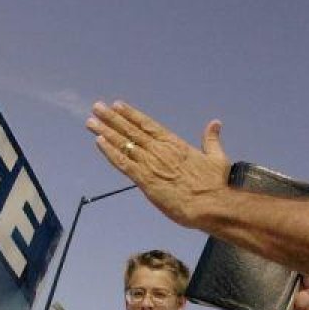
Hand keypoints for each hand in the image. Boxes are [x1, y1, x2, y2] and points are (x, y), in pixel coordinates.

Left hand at [86, 101, 228, 227]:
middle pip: (131, 131)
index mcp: (175, 144)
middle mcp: (160, 150)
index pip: (148, 125)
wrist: (213, 204)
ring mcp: (152, 165)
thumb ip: (211, 140)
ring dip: (106, 132)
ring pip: (124, 145)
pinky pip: (124, 164)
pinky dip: (110, 153)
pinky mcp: (146, 181)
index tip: (117, 105)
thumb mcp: (216, 157)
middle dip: (112, 119)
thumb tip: (215, 123)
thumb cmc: (217, 184)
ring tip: (91, 121)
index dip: (131, 115)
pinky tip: (98, 142)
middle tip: (96, 107)